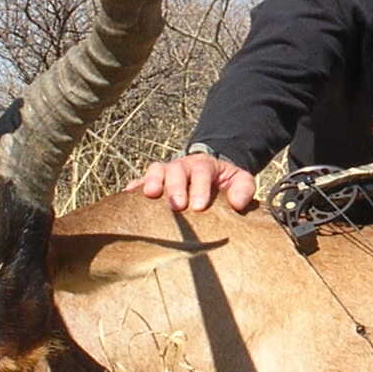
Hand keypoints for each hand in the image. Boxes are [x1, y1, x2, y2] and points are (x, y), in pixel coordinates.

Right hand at [129, 150, 257, 212]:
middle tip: (177, 206)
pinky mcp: (153, 181)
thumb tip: (237, 203)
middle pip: (176, 170)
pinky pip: (141, 181)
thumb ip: (244, 189)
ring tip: (150, 195)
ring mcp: (167, 172)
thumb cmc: (224, 183)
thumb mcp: (241, 181)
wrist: (211, 176)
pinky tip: (128, 196)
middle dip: (175, 188)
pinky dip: (134, 186)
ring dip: (152, 181)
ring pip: (156, 170)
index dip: (199, 188)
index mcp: (205, 165)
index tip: (199, 207)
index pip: (202, 172)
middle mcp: (183, 166)